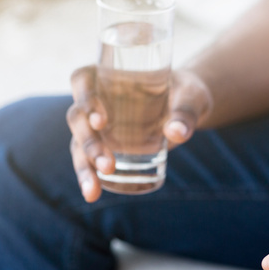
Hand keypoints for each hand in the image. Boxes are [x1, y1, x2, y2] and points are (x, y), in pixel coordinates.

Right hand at [67, 67, 212, 201]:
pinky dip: (89, 177)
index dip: (85, 98)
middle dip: (89, 143)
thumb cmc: (186, 93)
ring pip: (78, 143)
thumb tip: (177, 133)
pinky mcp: (105, 144)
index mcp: (109, 75)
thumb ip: (186, 112)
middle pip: (77, 117)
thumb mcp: (191, 98)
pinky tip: (92, 194)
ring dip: (83, 167)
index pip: (83, 80)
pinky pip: (88, 159)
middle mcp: (97, 98)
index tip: (102, 121)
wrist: (188, 105)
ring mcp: (97, 124)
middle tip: (109, 165)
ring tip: (92, 191)